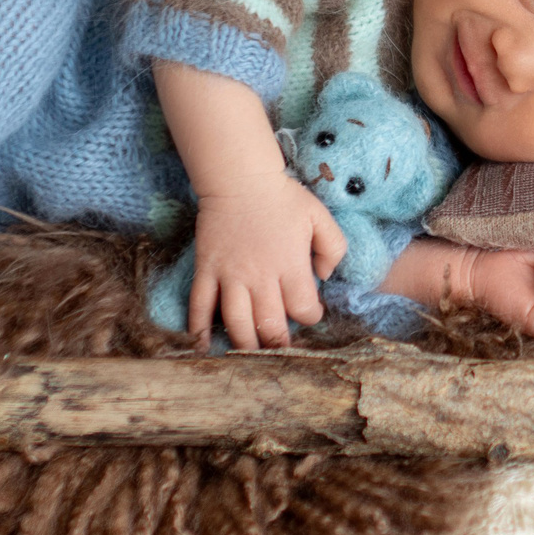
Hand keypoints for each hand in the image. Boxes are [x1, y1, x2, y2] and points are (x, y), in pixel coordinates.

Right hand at [186, 171, 347, 349]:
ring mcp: (230, 275)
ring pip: (236, 323)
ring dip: (245, 345)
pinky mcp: (207, 270)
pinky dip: (199, 329)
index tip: (309, 313)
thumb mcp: (321, 217)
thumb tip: (325, 277)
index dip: (310, 317)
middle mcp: (260, 277)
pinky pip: (200, 305)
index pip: (303, 309)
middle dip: (278, 344)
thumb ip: (334, 249)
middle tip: (281, 348)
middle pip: (270, 326)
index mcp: (290, 266)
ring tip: (251, 355)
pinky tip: (202, 346)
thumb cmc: (283, 198)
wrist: (240, 179)